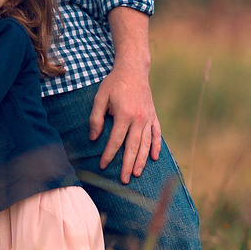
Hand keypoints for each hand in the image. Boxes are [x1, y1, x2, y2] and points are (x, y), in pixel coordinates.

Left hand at [89, 63, 162, 183]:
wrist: (133, 69)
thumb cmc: (114, 83)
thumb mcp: (100, 98)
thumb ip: (96, 118)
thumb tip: (93, 138)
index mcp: (125, 115)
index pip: (116, 140)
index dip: (109, 154)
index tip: (104, 165)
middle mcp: (139, 119)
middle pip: (133, 147)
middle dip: (128, 165)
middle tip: (124, 180)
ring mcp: (148, 118)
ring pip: (146, 144)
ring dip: (142, 160)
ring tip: (137, 173)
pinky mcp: (153, 116)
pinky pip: (157, 134)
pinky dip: (156, 146)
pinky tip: (154, 158)